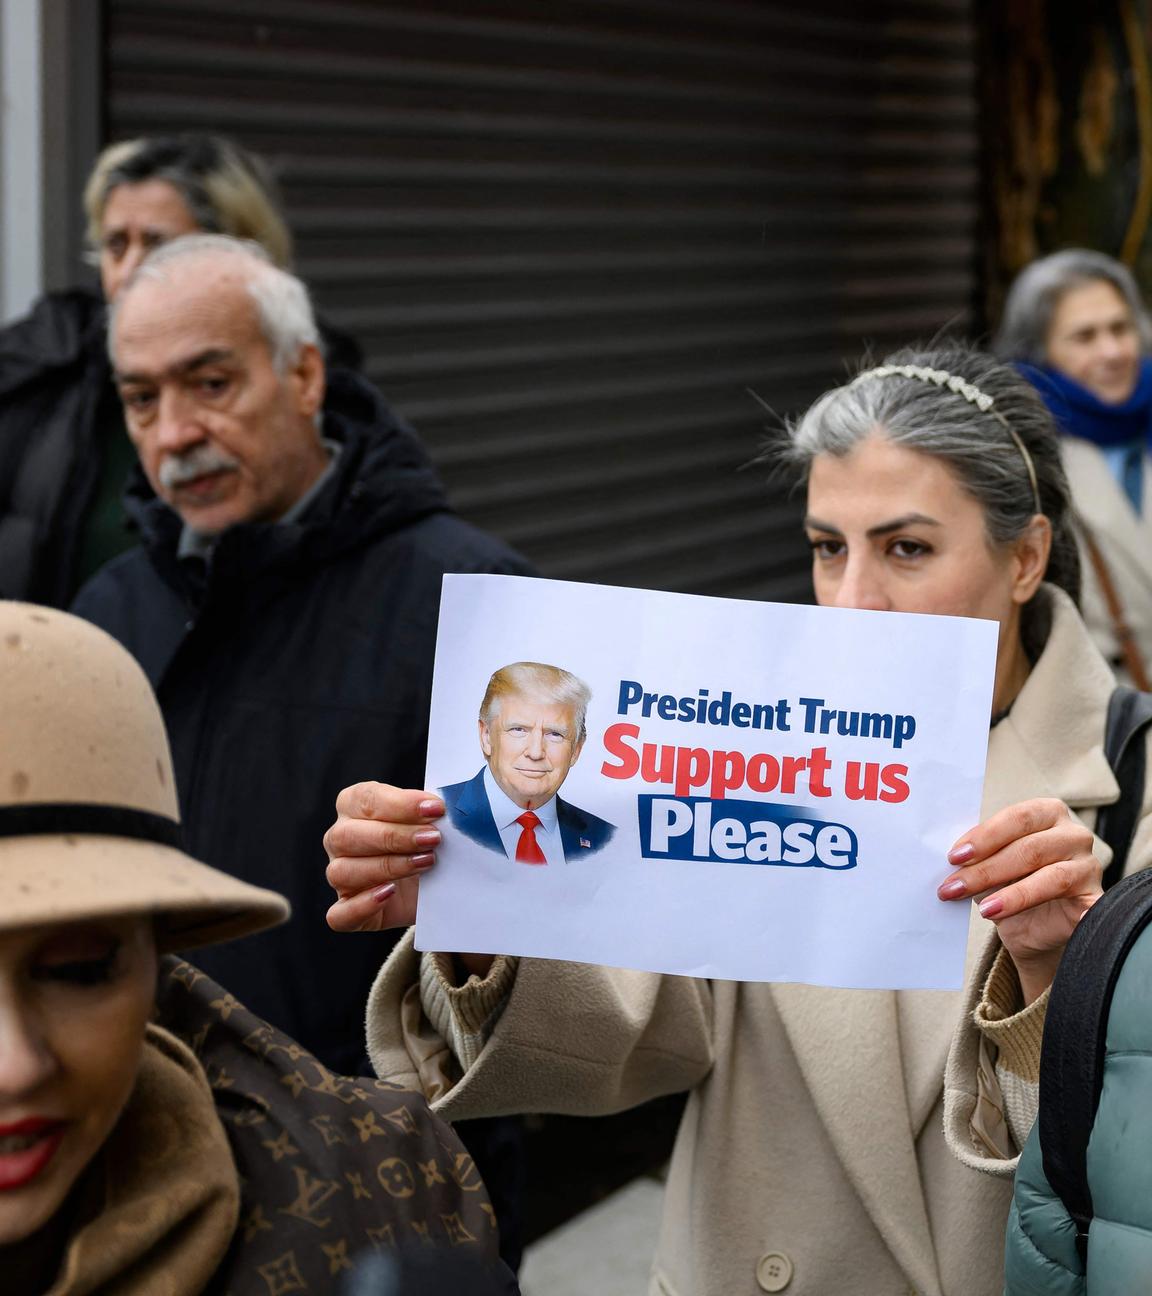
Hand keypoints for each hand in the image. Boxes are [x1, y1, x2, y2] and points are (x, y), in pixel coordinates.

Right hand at [324, 782, 443, 931]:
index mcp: (353, 806)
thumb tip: (447, 805)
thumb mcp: (430, 822)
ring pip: (342, 871)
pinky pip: (340, 914)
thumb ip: (433, 811)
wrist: (434, 888)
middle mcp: (339, 839)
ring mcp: (338, 876)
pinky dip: (363, 905)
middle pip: (348, 834)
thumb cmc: (426, 845)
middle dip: (395, 836)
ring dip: (388, 866)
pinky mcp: (345, 912)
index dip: (401, 803)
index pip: (365, 798)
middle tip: (433, 838)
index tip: (435, 809)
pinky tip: (389, 893)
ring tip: (426, 862)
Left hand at [936, 797, 1101, 1003]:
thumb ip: (976, 853)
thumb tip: (949, 856)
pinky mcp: (1096, 900)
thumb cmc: (1009, 882)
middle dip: (986, 870)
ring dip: (1010, 895)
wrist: (1033, 927)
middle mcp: (1073, 835)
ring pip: (1050, 877)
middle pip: (1029, 849)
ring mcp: (1089, 867)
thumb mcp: (989, 863)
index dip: (984, 837)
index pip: (1017, 818)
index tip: (954, 857)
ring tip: (981, 909)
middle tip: (952, 887)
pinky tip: (1010, 919)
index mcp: (1047, 812)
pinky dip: (1045, 911)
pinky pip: (1075, 906)